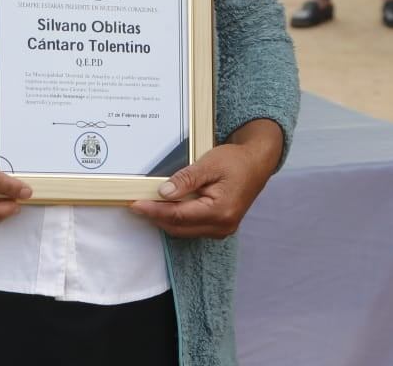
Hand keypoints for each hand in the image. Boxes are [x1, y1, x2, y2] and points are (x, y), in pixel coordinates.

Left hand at [129, 119, 281, 238]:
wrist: (257, 163)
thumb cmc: (236, 161)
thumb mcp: (210, 164)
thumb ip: (187, 179)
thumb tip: (163, 193)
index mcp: (220, 211)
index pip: (179, 216)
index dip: (154, 211)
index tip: (135, 204)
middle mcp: (221, 226)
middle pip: (179, 227)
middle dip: (155, 217)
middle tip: (135, 204)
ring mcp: (221, 229)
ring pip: (184, 230)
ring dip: (164, 219)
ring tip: (146, 205)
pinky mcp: (219, 226)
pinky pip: (191, 227)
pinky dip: (176, 219)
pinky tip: (165, 207)